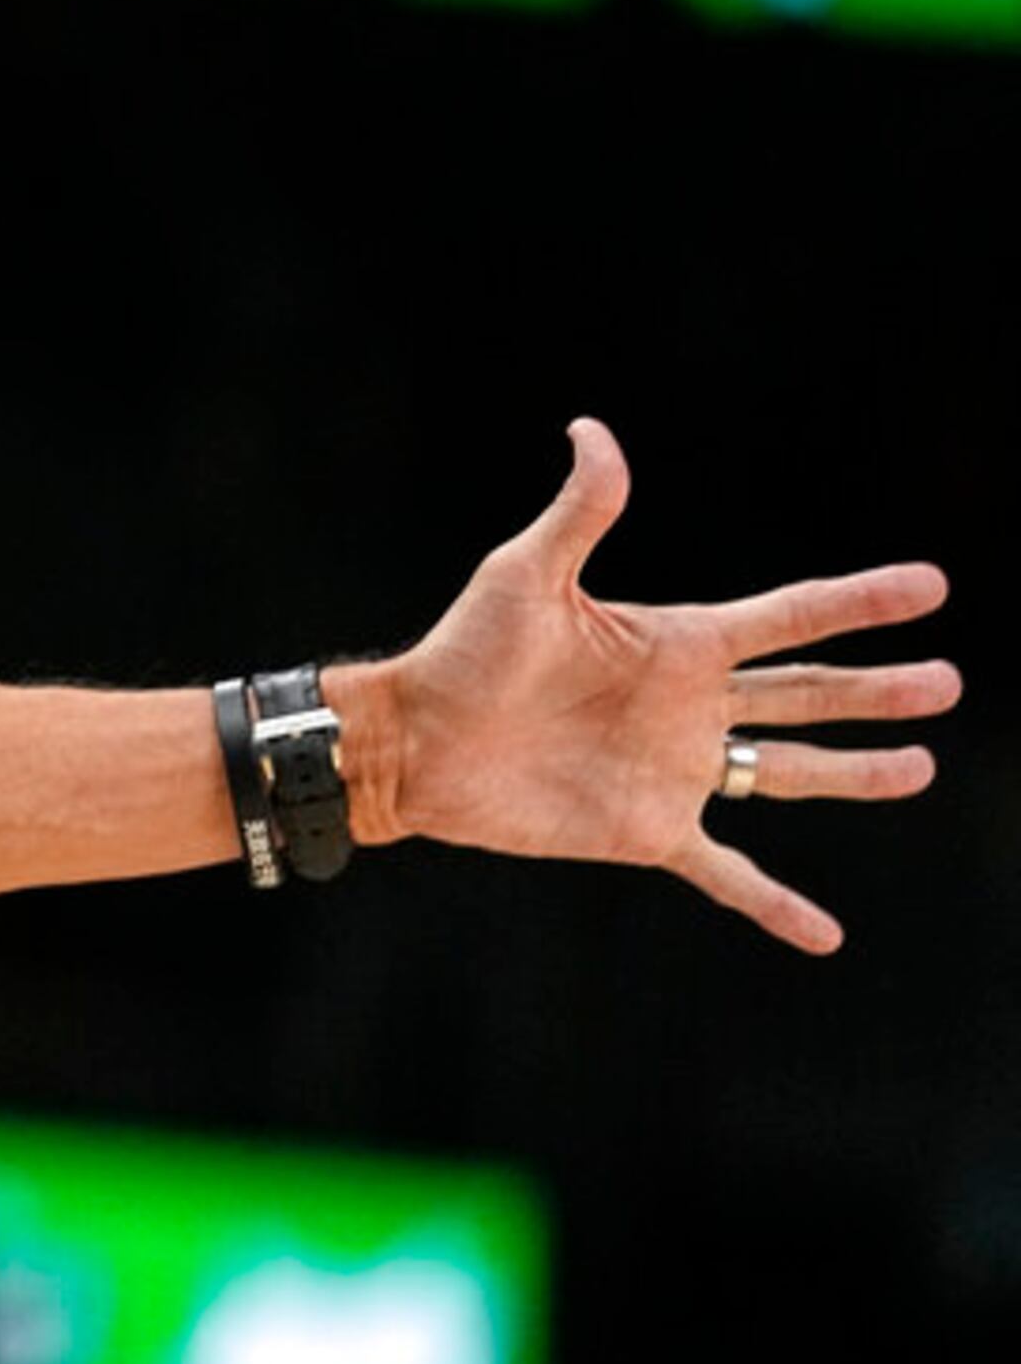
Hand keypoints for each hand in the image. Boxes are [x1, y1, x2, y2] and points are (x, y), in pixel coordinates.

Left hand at [348, 418, 956, 953]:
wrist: (413, 742)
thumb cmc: (462, 651)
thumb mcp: (526, 574)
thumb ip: (579, 511)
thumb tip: (591, 429)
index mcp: (675, 642)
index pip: (790, 617)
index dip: (859, 601)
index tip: (932, 585)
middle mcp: (687, 706)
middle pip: (807, 694)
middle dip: (878, 690)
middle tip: (950, 684)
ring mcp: (674, 771)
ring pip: (788, 773)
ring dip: (856, 774)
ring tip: (921, 768)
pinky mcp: (647, 831)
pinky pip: (728, 872)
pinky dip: (775, 904)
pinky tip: (824, 934)